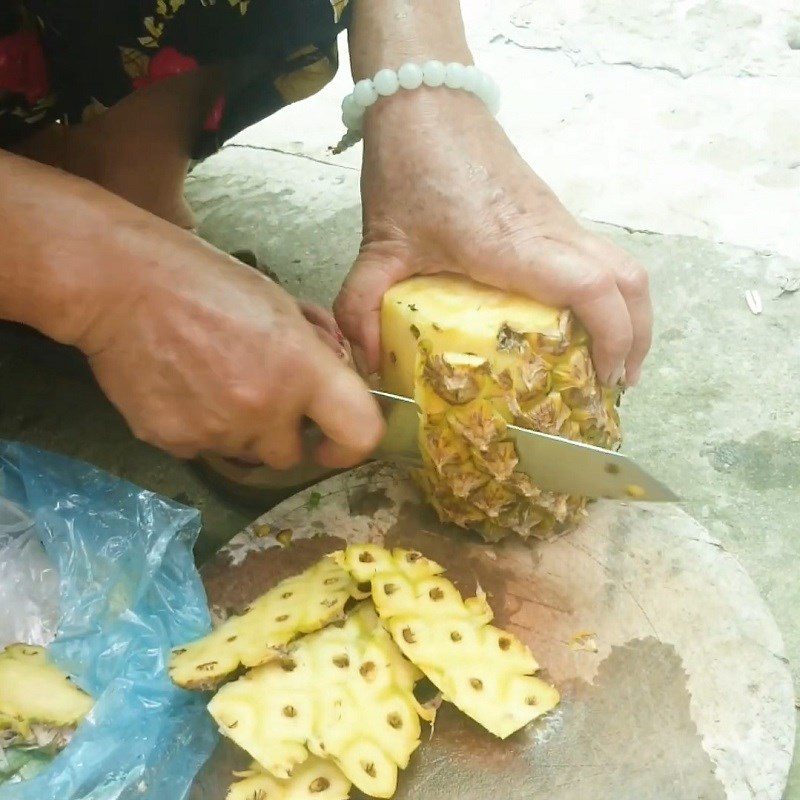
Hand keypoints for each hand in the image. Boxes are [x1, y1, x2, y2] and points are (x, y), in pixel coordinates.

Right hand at [79, 220, 383, 468]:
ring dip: (240, 430)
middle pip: (290, 454)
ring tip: (212, 382)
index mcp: (302, 370)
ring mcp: (218, 431)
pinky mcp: (175, 442)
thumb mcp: (280, 304)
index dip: (352, 445)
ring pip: (245, 453)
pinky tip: (183, 389)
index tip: (335, 441)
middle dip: (281, 432)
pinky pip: (202, 448)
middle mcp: (265, 410)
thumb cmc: (207, 282)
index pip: (359, 433)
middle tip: (258, 395)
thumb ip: (316, 350)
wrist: (122, 286)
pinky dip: (200, 428)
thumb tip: (334, 376)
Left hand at [334, 90, 651, 386]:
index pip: (592, 288)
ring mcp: (557, 218)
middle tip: (615, 384)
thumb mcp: (378, 246)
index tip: (603, 379)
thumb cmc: (409, 168)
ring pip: (623, 265)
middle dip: (634, 338)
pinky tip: (581, 320)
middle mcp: (550, 231)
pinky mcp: (551, 212)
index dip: (611, 337)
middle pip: (628, 281)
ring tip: (612, 360)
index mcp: (514, 245)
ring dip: (629, 315)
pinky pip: (601, 255)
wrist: (426, 100)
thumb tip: (363, 358)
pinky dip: (608, 293)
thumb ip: (361, 305)